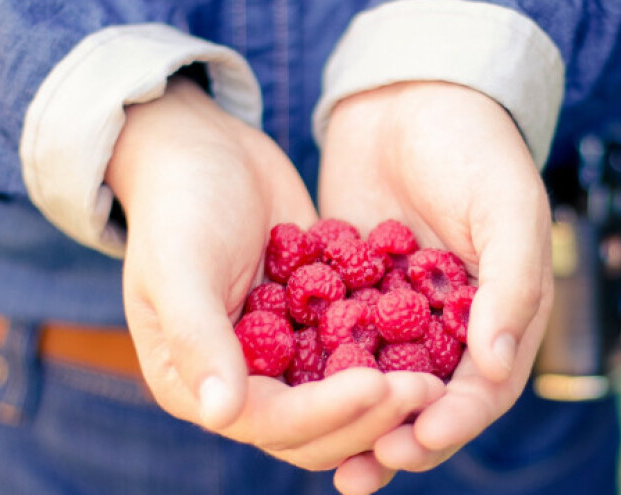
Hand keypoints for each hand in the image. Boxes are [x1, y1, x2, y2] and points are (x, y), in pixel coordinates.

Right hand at [105, 77, 443, 474]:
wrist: (209, 151)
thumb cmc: (181, 205)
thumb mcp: (180, 266)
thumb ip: (198, 337)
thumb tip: (224, 413)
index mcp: (199, 385)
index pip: (272, 422)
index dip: (327, 413)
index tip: (378, 385)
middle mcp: (248, 383)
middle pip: (318, 428)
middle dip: (372, 415)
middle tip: (428, 390)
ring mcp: (287, 356)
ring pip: (346, 398)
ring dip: (390, 396)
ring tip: (440, 379)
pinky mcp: (319, 326)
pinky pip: (361, 351)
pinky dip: (395, 353)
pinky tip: (440, 341)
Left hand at [319, 82, 553, 491]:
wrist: (411, 99)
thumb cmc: (475, 148)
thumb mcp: (508, 208)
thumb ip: (512, 284)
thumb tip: (496, 364)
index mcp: (500, 312)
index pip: (484, 385)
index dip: (455, 420)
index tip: (420, 439)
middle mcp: (450, 324)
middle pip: (428, 400)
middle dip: (399, 437)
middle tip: (364, 468)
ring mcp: (399, 312)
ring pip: (379, 383)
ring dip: (355, 424)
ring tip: (328, 463)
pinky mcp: (351, 294)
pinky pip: (336, 342)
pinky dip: (319, 372)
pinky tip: (288, 396)